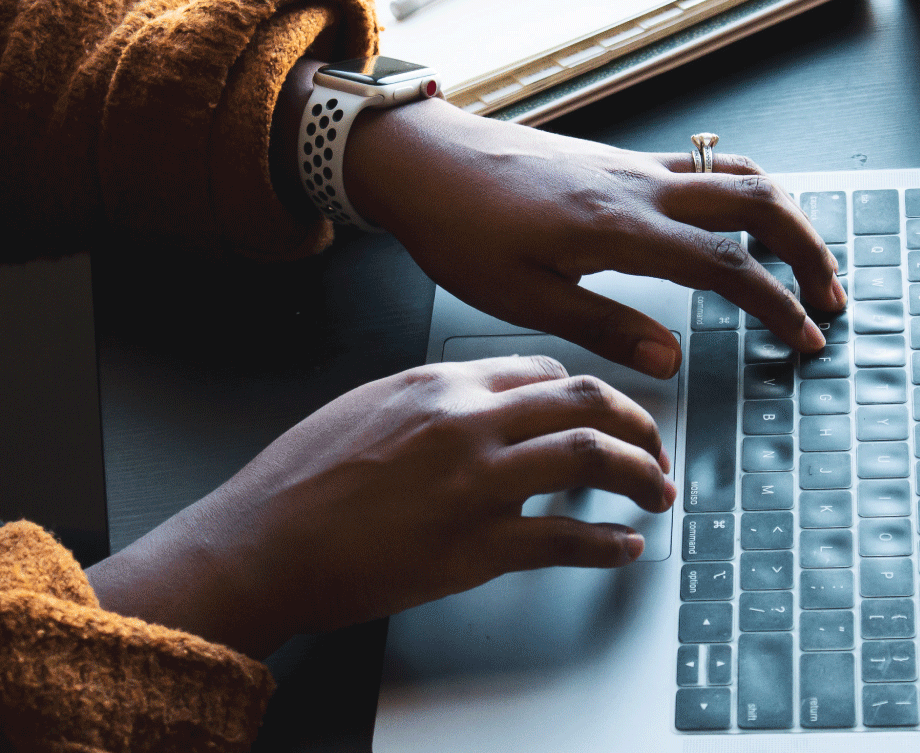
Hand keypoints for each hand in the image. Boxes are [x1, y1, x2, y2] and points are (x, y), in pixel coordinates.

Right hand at [86, 355, 672, 659]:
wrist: (261, 543)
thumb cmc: (299, 481)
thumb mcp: (366, 405)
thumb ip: (432, 399)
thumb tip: (481, 404)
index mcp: (440, 382)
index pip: (545, 371)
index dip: (588, 392)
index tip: (605, 414)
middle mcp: (467, 422)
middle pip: (586, 401)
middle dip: (638, 424)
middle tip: (655, 448)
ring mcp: (475, 484)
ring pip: (592, 458)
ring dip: (642, 475)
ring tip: (658, 493)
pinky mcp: (474, 547)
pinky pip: (565, 539)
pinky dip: (607, 545)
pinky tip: (623, 548)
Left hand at [343, 96, 844, 378]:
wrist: (424, 159)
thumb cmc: (459, 229)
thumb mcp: (521, 298)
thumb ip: (604, 328)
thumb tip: (673, 361)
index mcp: (620, 227)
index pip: (727, 265)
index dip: (776, 304)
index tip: (805, 339)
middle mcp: (640, 186)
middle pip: (758, 201)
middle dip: (808, 248)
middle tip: (830, 299)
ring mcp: (634, 166)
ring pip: (738, 174)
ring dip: (784, 215)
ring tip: (803, 262)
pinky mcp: (621, 160)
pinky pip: (705, 167)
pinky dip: (746, 193)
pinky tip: (742, 225)